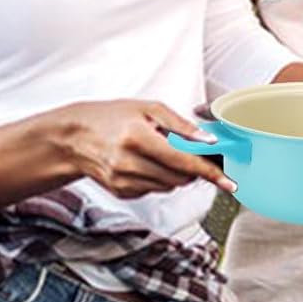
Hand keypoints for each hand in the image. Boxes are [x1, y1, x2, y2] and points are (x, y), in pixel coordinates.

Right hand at [61, 100, 235, 197]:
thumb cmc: (110, 117)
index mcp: (137, 138)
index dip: (209, 171)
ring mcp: (124, 181)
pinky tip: (147, 162)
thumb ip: (181, 125)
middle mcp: (129, 163)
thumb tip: (208, 140)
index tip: (228, 181)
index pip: (182, 160)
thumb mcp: (147, 109)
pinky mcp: (122, 192)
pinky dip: (159, 178)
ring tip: (162, 153)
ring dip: (177, 173)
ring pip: (169, 186)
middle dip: (194, 169)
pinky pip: (154, 189)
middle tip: (196, 154)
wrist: (74, 137)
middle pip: (180, 177)